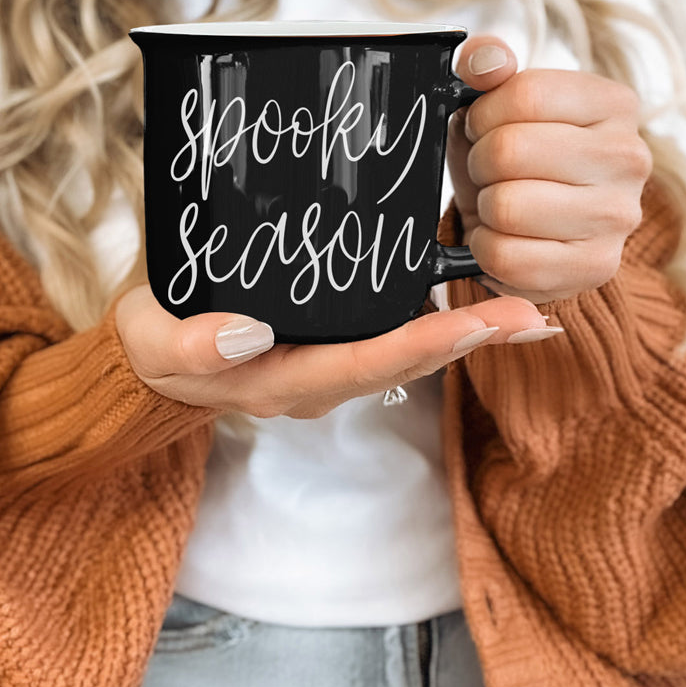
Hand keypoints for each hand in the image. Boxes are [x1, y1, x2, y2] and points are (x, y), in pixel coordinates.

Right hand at [115, 285, 550, 418]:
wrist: (151, 355)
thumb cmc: (154, 342)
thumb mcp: (153, 344)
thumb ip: (190, 349)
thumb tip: (248, 333)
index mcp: (279, 381)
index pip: (362, 365)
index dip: (420, 343)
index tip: (475, 320)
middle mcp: (313, 382)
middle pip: (401, 364)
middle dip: (468, 341)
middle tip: (534, 316)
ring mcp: (322, 367)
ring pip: (404, 354)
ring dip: (465, 335)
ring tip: (527, 314)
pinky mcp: (325, 344)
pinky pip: (388, 338)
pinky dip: (434, 324)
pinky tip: (472, 304)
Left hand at [446, 36, 652, 303]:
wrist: (531, 230)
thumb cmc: (513, 161)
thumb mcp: (495, 105)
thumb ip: (486, 66)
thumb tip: (483, 61)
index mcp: (614, 103)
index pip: (524, 94)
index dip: (481, 115)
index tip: (484, 128)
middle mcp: (630, 157)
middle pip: (509, 150)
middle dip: (480, 164)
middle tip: (490, 173)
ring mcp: (619, 217)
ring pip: (505, 206)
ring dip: (483, 208)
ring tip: (499, 204)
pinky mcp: (596, 267)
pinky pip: (506, 257)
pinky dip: (487, 249)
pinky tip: (504, 239)